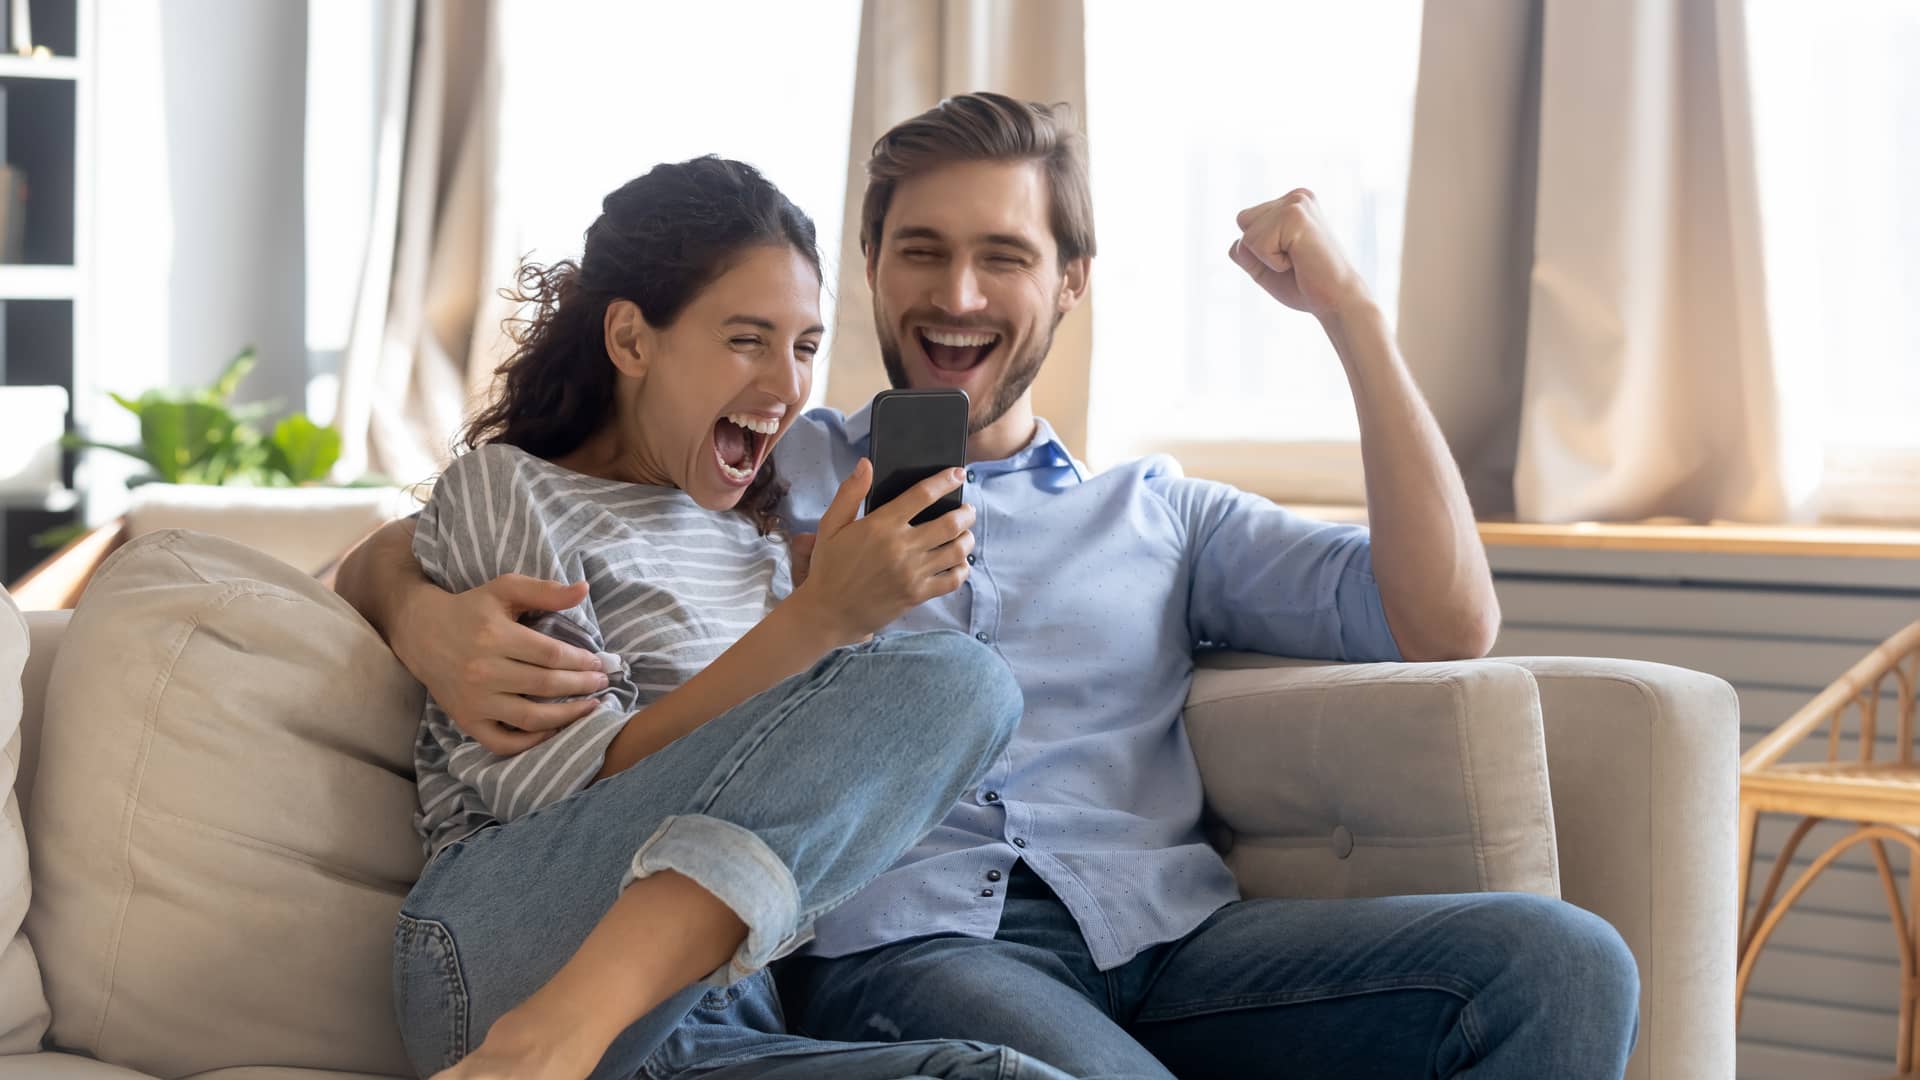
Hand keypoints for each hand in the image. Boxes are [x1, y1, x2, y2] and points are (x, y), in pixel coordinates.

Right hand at [390, 574, 609, 754]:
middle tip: (601, 684)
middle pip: (546, 685)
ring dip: (567, 717)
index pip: (552, 655)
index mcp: (495, 636)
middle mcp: (484, 671)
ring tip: (589, 708)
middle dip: (582, 686)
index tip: (598, 663)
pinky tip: (554, 731)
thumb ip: (545, 591)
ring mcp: (475, 700)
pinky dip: (531, 743)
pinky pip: (504, 742)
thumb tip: (584, 589)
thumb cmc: (470, 608)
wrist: (421, 632)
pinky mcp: (467, 720)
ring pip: (531, 717)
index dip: (581, 661)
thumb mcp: (505, 589)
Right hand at [789, 460, 972, 643]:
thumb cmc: (829, 567)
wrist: (829, 612)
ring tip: (966, 534)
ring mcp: (912, 573)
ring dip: (968, 539)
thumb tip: (866, 464)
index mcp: (881, 526)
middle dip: (965, 513)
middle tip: (967, 510)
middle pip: (949, 523)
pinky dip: (963, 569)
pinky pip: (952, 580)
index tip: (958, 474)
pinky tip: (960, 562)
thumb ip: (849, 493)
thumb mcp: (830, 526)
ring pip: (956, 551)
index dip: (945, 481)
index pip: (922, 496)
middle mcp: (901, 547)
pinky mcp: (917, 595)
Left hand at [1228, 188, 1371, 321]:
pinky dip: (1272, 262)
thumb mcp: (1266, 267)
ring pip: (1248, 235)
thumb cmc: (1305, 286)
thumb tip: (1234, 243)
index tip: (1291, 259)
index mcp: (1292, 203)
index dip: (1258, 251)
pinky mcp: (1295, 215)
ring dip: (1266, 258)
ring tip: (1298, 260)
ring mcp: (1297, 203)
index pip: (1245, 221)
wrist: (1336, 301)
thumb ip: (1246, 253)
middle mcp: (1296, 197)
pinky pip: (1256, 244)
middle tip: (1294, 261)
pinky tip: (1300, 261)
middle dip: (1258, 251)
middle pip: (1243, 221)